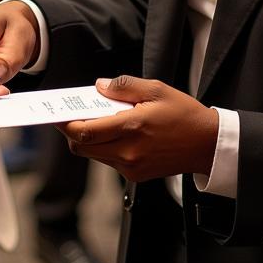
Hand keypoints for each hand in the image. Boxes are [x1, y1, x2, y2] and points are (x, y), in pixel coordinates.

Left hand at [57, 75, 218, 181]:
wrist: (206, 144)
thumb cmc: (183, 113)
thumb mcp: (155, 89)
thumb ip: (124, 86)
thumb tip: (99, 86)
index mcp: (131, 127)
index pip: (85, 131)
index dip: (65, 123)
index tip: (55, 113)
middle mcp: (128, 152)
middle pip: (82, 146)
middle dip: (71, 131)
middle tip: (70, 114)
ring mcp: (131, 167)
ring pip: (93, 155)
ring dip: (88, 139)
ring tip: (95, 120)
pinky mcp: (136, 176)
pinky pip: (108, 161)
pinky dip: (103, 147)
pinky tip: (113, 133)